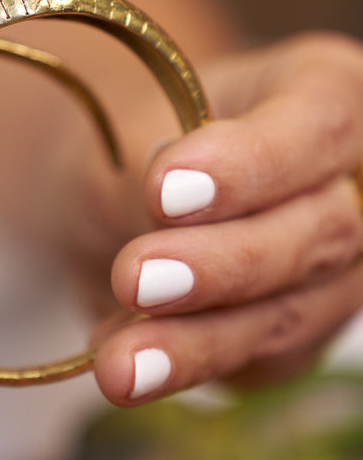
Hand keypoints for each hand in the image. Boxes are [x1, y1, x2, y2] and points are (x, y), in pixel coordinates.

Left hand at [92, 32, 362, 404]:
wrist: (119, 197)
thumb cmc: (138, 140)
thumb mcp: (132, 132)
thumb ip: (155, 166)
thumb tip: (168, 205)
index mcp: (328, 92)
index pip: (320, 124)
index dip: (251, 162)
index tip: (164, 191)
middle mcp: (354, 184)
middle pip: (322, 230)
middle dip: (223, 263)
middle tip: (135, 277)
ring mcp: (339, 269)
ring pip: (291, 312)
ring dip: (199, 340)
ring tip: (119, 362)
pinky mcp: (303, 335)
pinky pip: (253, 358)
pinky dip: (183, 365)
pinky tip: (125, 367)